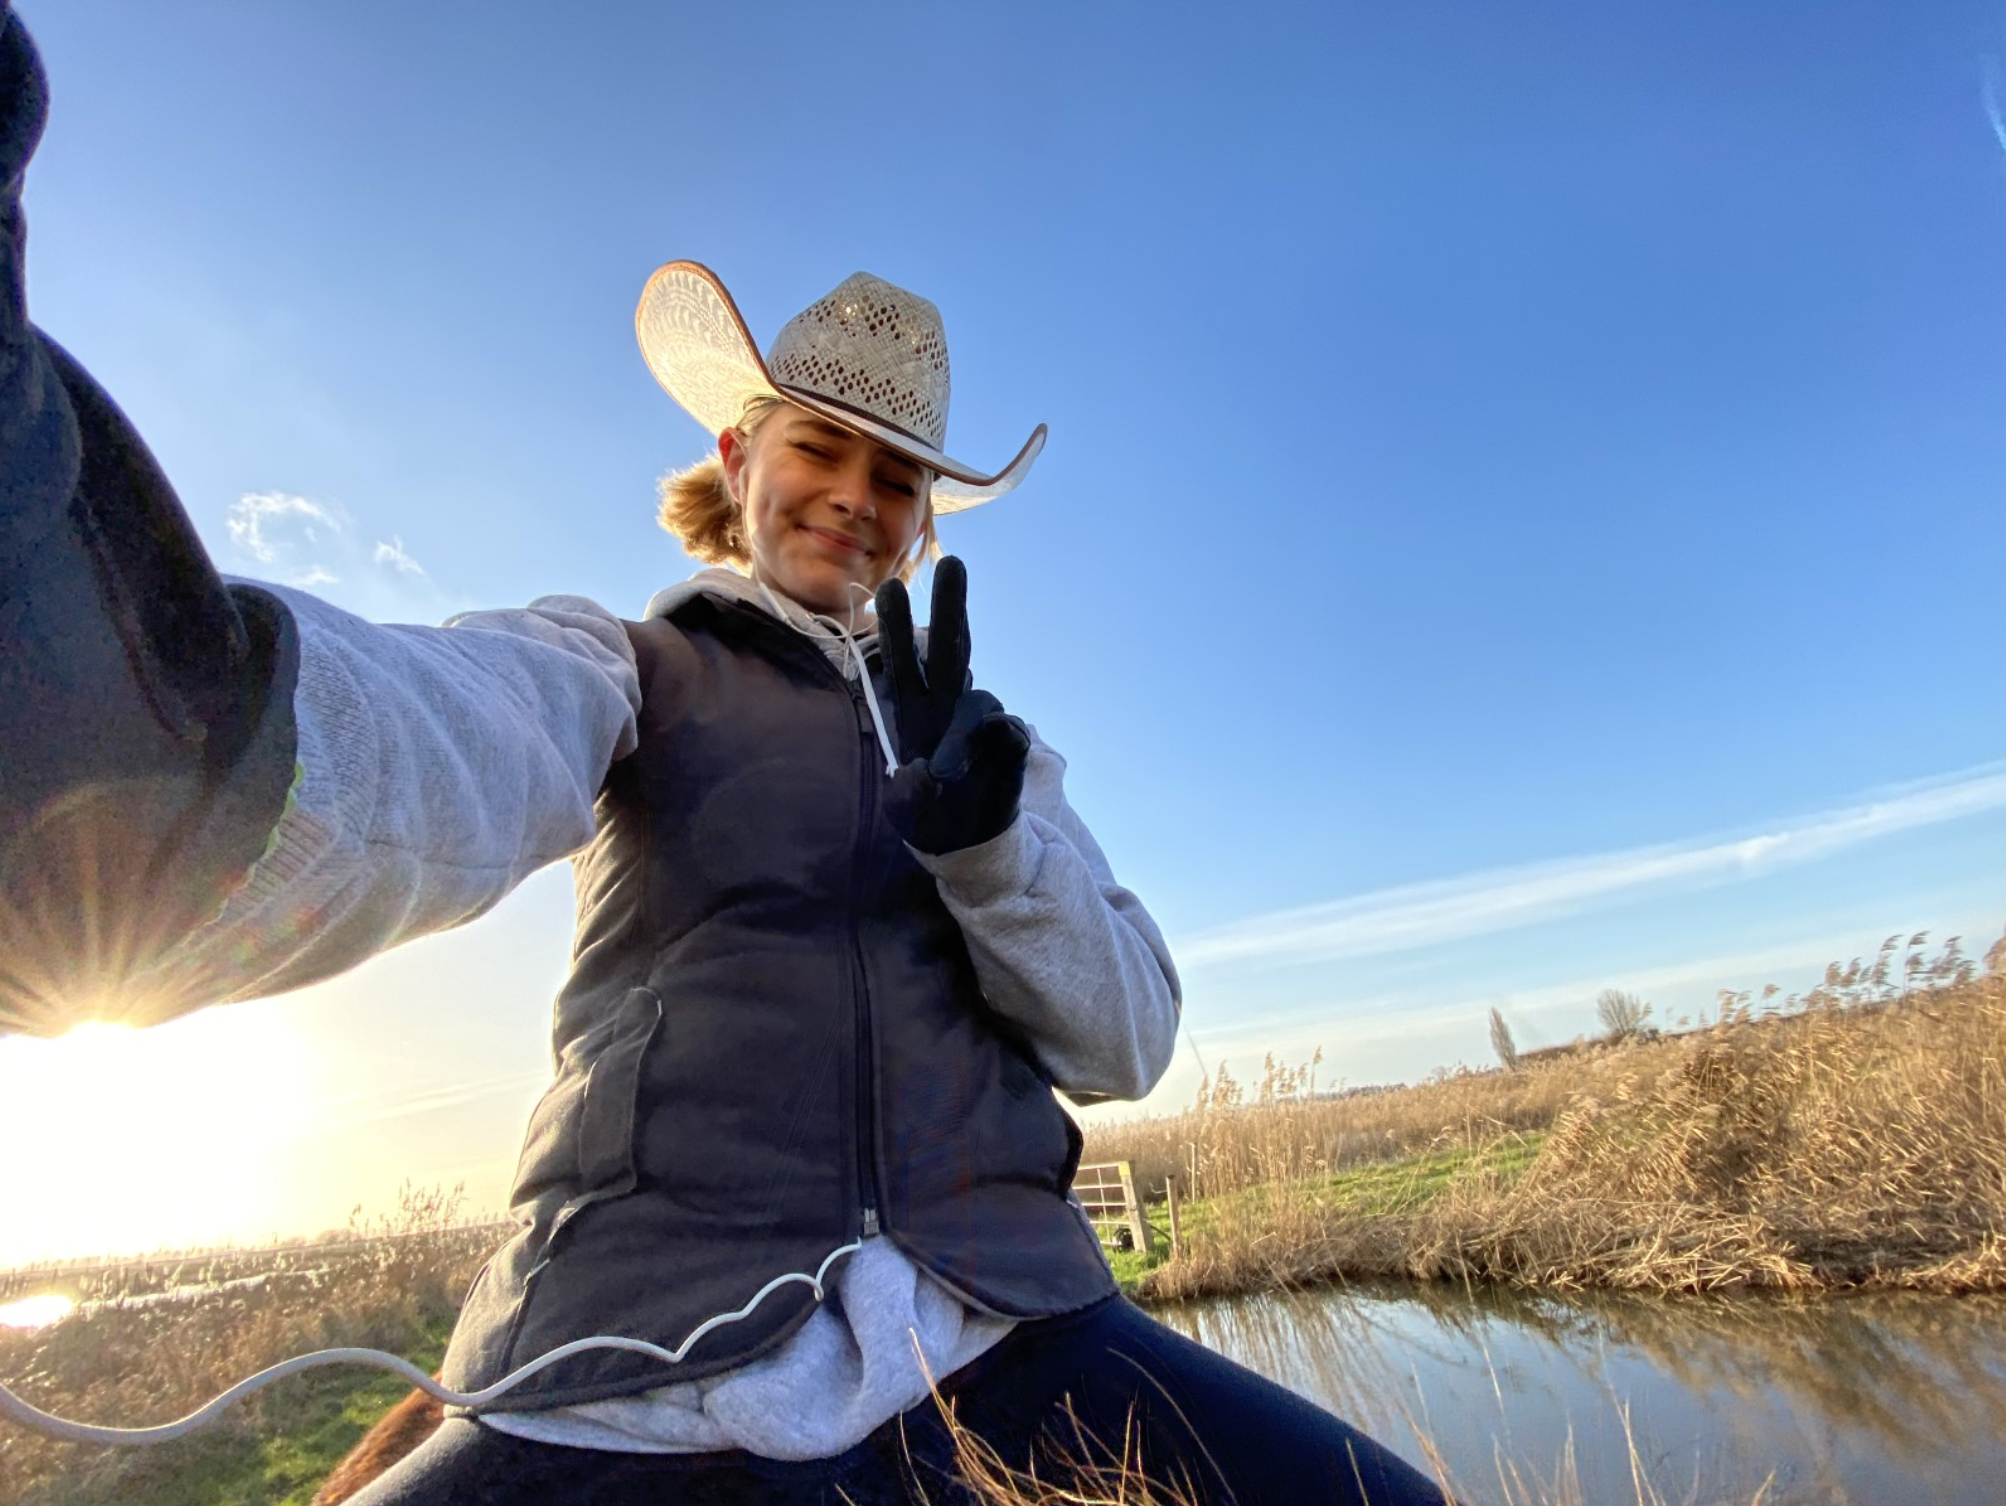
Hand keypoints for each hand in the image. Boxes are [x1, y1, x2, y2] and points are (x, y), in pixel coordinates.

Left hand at [874, 557, 1029, 854]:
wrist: (968, 840)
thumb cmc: (926, 816)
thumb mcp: (904, 813)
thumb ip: (905, 795)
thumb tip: (923, 772)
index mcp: (914, 710)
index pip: (902, 663)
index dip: (895, 627)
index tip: (889, 586)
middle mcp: (948, 706)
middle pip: (950, 649)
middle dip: (950, 607)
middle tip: (953, 561)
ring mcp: (982, 723)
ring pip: (978, 701)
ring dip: (961, 732)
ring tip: (942, 774)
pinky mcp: (1012, 744)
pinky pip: (1009, 733)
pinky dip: (1000, 742)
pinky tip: (991, 760)